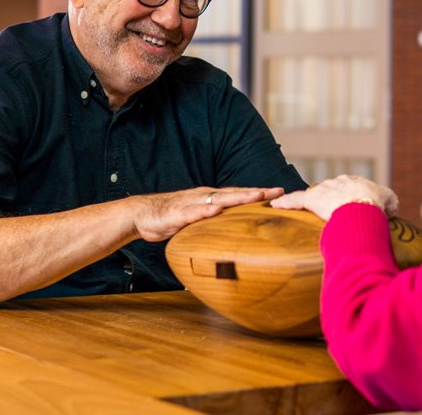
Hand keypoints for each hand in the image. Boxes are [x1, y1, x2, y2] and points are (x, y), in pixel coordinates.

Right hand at [127, 186, 283, 241]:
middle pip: (234, 193)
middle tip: (277, 191)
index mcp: (210, 199)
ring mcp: (192, 204)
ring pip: (218, 199)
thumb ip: (214, 222)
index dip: (258, 194)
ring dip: (237, 197)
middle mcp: (204, 197)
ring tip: (255, 195)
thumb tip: (233, 230)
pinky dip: (205, 211)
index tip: (280, 193)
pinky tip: (216, 210)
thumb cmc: (171, 217)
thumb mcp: (197, 219)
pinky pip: (193, 212)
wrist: (141, 214)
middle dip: (256, 192)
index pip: (238, 195)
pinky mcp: (178, 214)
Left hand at [271, 174, 397, 220]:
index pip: (345, 188)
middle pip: (327, 191)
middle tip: (321, 211)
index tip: (342, 207)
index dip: (343, 199)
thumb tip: (391, 208)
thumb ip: (389, 203)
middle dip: (324, 200)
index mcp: (354, 182)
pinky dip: (284, 202)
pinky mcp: (312, 199)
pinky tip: (274, 205)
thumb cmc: (377, 205)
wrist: (365, 205)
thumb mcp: (390, 203)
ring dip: (302, 202)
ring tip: (294, 208)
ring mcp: (324, 190)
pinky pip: (295, 200)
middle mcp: (337, 182)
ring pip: (309, 195)